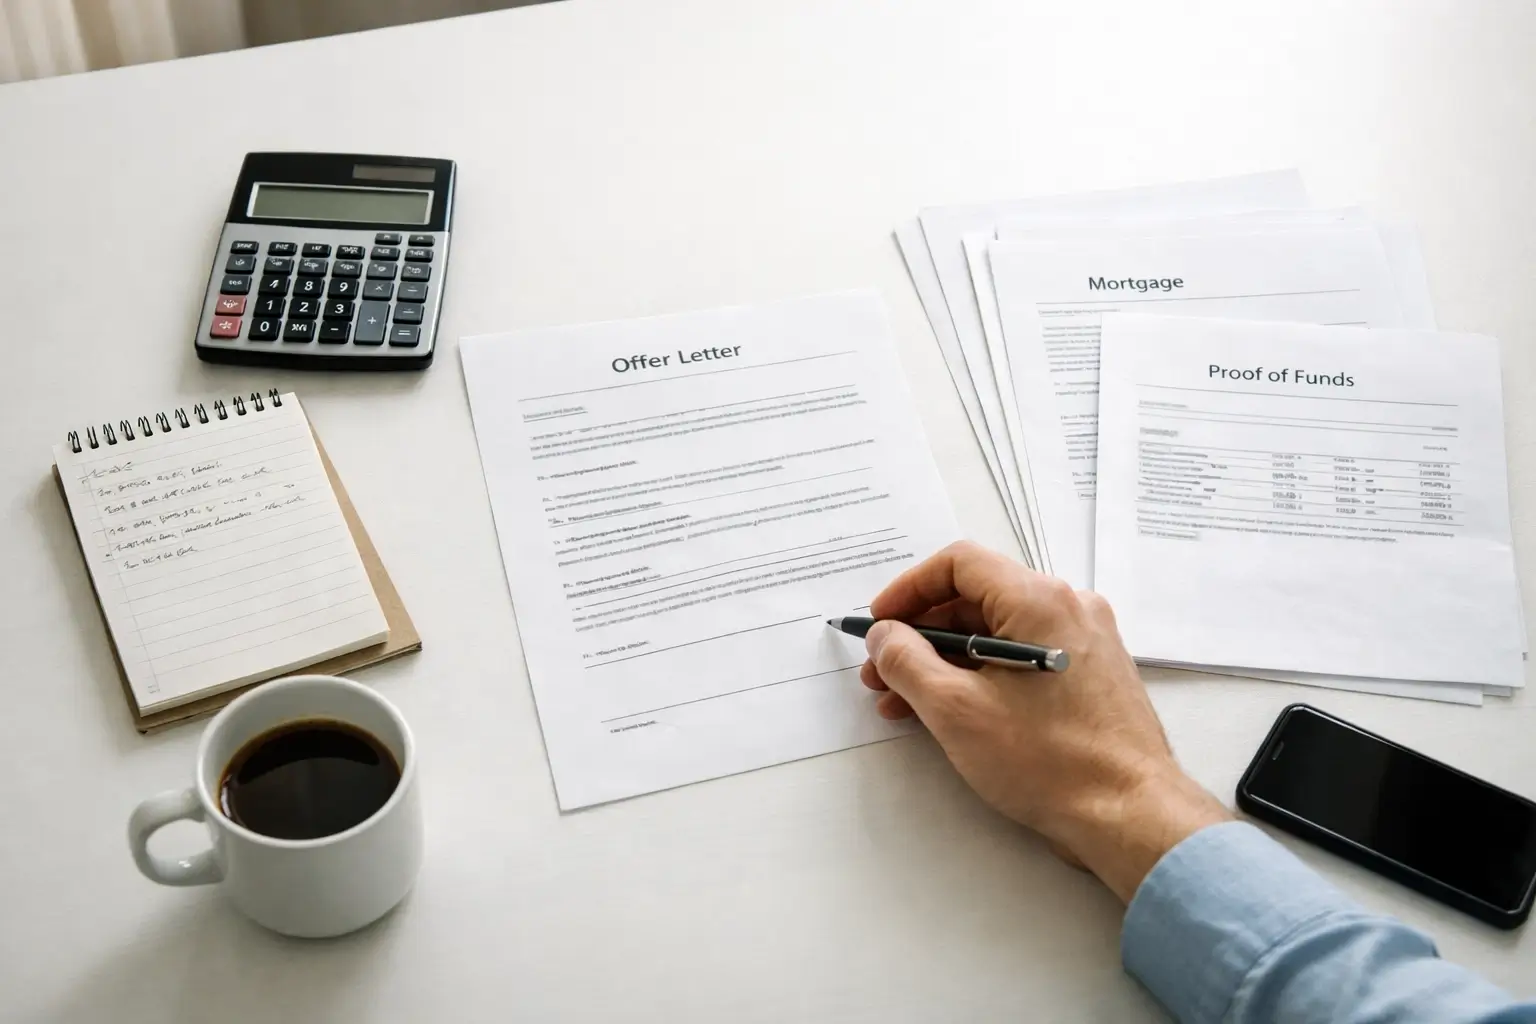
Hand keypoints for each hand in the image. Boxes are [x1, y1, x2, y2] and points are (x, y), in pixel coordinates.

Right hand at [862, 541, 1229, 902]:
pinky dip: (982, 676)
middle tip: (882, 673)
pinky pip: (1023, 657)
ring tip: (904, 703)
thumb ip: (907, 662)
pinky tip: (951, 712)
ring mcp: (1085, 640)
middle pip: (977, 598)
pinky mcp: (1091, 674)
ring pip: (998, 633)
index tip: (879, 625)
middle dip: (920, 635)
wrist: (1130, 814)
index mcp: (1039, 599)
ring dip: (945, 661)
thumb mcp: (955, 710)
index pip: (959, 563)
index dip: (908, 589)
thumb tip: (885, 636)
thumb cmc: (1048, 760)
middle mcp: (1068, 606)